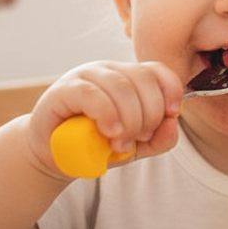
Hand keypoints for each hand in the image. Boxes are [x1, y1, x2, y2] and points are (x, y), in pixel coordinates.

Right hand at [28, 60, 184, 177]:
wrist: (55, 157)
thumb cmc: (95, 146)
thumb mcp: (135, 147)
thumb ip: (159, 139)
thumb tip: (172, 124)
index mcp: (129, 78)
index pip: (158, 70)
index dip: (170, 90)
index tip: (171, 114)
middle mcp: (109, 71)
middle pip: (143, 79)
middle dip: (149, 114)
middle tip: (139, 139)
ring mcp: (86, 76)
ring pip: (121, 86)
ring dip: (129, 119)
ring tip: (121, 143)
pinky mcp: (64, 89)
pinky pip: (92, 94)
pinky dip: (107, 114)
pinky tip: (109, 132)